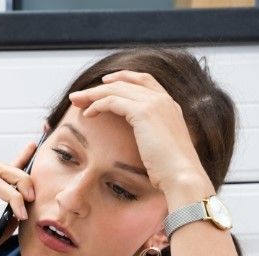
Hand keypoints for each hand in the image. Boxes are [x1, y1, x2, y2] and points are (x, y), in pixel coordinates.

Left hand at [66, 70, 215, 207]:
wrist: (182, 175)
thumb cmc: (171, 169)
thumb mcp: (162, 146)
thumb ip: (153, 135)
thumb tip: (143, 140)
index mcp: (170, 105)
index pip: (144, 80)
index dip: (123, 77)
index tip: (105, 82)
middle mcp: (163, 99)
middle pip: (126, 82)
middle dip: (100, 86)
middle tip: (79, 95)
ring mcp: (155, 103)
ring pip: (116, 89)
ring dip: (93, 94)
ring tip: (76, 102)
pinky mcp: (143, 112)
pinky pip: (112, 101)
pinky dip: (97, 105)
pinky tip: (87, 114)